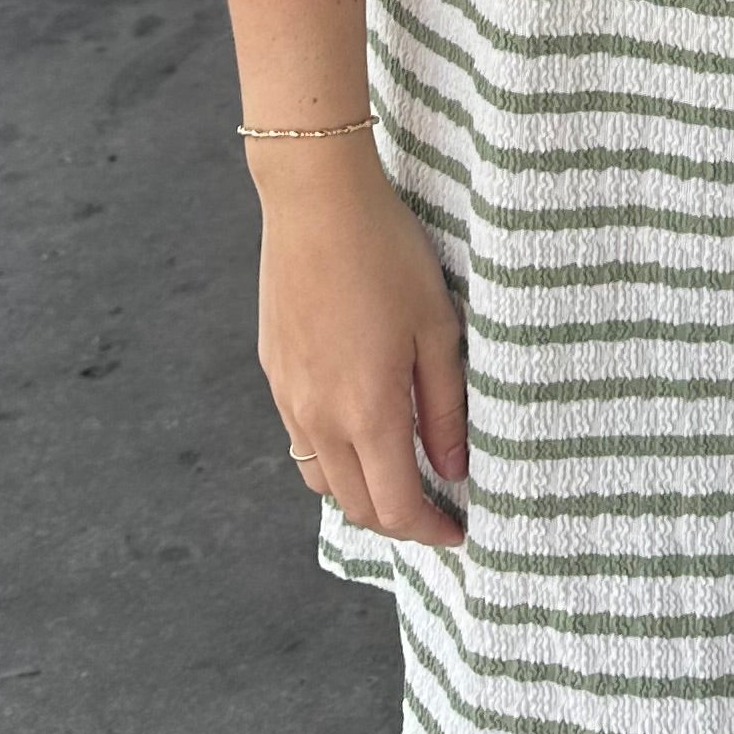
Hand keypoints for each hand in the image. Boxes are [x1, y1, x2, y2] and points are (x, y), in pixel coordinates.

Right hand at [252, 137, 467, 546]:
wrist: (315, 201)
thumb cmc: (386, 255)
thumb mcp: (436, 328)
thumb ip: (444, 407)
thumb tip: (451, 468)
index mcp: (367, 411)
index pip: (395, 507)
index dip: (430, 531)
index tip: (458, 532)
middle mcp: (320, 418)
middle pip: (355, 506)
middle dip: (398, 522)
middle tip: (434, 511)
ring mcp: (289, 397)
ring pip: (321, 480)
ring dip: (359, 494)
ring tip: (397, 476)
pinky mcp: (274, 373)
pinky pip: (301, 440)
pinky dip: (332, 458)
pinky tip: (359, 429)